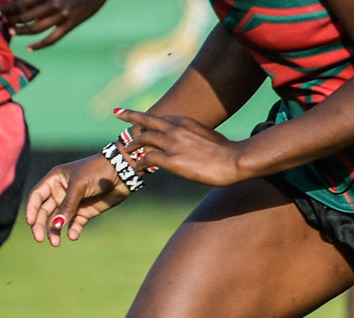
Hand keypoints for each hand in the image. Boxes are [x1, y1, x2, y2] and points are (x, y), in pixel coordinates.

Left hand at [0, 0, 106, 49]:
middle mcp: (54, 4)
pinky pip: (52, 39)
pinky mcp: (71, 25)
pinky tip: (29, 48)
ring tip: (12, 32)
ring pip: (36, 29)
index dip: (8, 8)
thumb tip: (25, 2)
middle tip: (2, 22)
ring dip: (21, 32)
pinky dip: (39, 45)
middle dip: (11, 20)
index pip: (22, 3)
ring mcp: (63, 16)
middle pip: (26, 17)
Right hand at [24, 154, 131, 245]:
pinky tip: (73, 236)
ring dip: (55, 232)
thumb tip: (55, 226)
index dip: (31, 209)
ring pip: (58, 221)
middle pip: (44, 212)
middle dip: (41, 225)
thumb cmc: (97, 171)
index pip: (36, 197)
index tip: (30, 222)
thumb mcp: (79, 186)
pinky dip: (73, 231)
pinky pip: (75, 224)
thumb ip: (67, 206)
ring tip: (56, 243)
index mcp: (54, 181)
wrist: (123, 171)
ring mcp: (72, 203)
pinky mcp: (85, 212)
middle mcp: (60, 192)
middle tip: (39, 239)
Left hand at [116, 107, 248, 186]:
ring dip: (132, 145)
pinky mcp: (171, 159)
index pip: (162, 118)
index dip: (149, 119)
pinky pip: (146, 158)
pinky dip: (138, 163)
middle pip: (148, 119)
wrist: (236, 160)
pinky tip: (136, 168)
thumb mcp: (207, 138)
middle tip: (117, 113)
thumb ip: (193, 137)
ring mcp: (173, 143)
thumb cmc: (226, 152)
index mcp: (186, 122)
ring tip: (126, 150)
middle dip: (130, 115)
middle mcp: (177, 129)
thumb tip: (189, 144)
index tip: (139, 117)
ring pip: (144, 138)